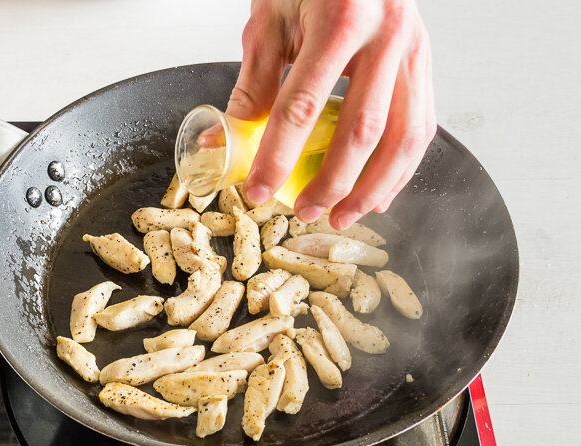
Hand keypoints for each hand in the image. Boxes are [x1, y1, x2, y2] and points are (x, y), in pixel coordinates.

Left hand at [230, 0, 435, 228]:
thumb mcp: (270, 21)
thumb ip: (254, 83)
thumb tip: (228, 141)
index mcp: (340, 20)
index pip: (303, 105)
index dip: (278, 156)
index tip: (257, 190)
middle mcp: (387, 35)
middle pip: (362, 129)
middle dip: (332, 182)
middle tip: (303, 212)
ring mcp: (415, 49)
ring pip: (404, 137)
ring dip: (373, 187)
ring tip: (342, 215)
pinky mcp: (426, 61)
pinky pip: (422, 126)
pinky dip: (401, 168)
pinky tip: (377, 193)